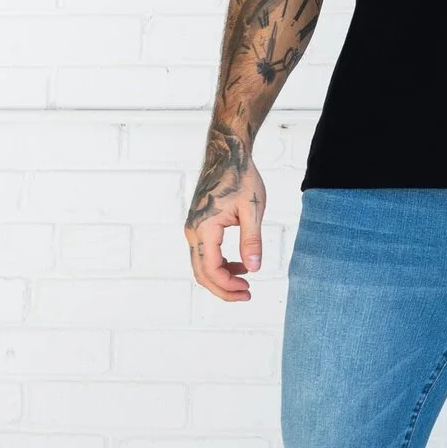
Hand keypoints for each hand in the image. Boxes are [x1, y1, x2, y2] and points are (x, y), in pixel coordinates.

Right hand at [185, 143, 265, 303]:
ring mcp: (192, 228)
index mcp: (204, 228)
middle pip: (201, 273)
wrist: (227, 154)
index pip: (211, 269)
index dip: (229, 285)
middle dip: (223, 288)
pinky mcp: (197, 225)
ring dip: (220, 277)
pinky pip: (203, 253)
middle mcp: (192, 230)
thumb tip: (254, 269)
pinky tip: (239, 264)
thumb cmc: (241, 177)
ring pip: (201, 265)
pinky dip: (218, 264)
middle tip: (247, 294)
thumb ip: (252, 241)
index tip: (249, 289)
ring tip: (245, 280)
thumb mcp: (252, 210)